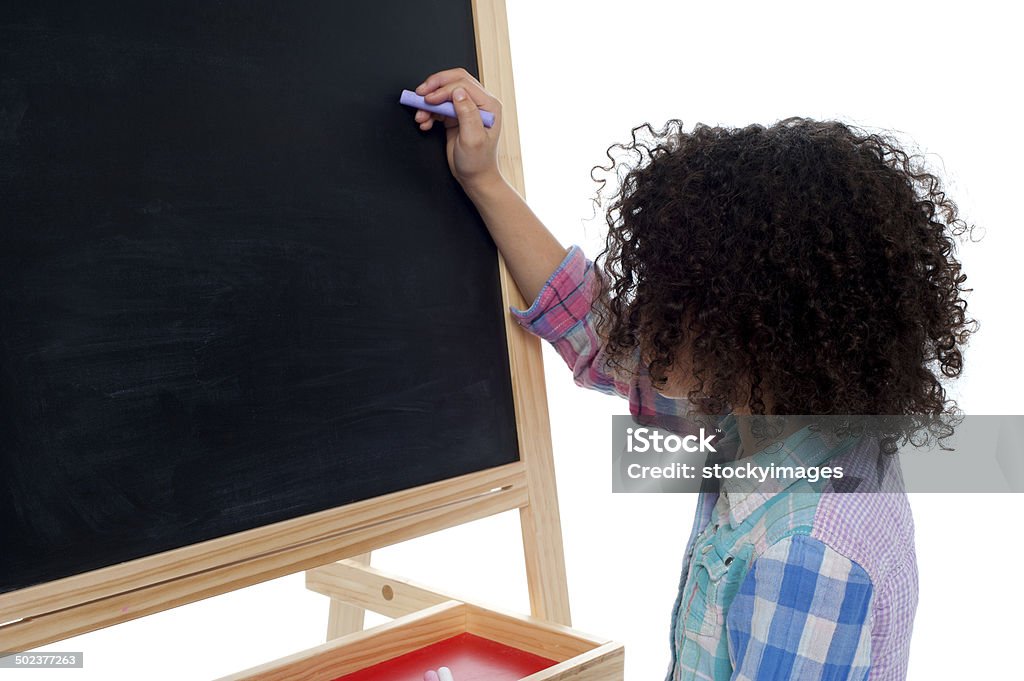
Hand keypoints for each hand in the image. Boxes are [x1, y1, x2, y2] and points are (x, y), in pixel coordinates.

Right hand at [412, 67, 503, 192]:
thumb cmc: (478, 162)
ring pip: (443, 94)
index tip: (428, 99)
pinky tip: (424, 122)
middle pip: (453, 82)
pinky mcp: (455, 116)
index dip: (443, 89)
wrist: (475, 178)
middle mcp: (479, 103)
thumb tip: (458, 92)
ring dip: (428, 103)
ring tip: (420, 116)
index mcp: (489, 105)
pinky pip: (439, 106)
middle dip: (433, 88)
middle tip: (419, 95)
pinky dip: (429, 112)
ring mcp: (467, 109)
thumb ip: (467, 113)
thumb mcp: (473, 139)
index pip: (463, 84)